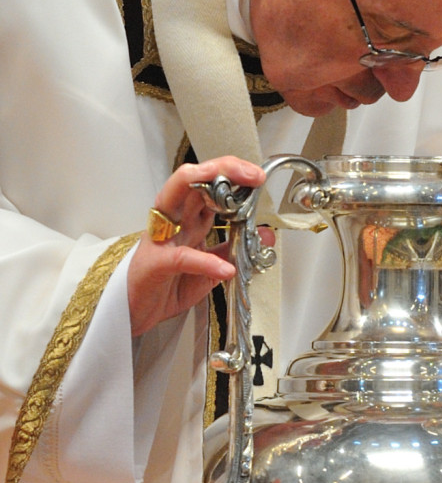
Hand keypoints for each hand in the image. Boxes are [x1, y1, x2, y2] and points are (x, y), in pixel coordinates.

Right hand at [128, 157, 271, 336]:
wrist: (135, 313)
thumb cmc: (165, 285)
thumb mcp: (209, 268)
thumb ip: (234, 249)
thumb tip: (265, 235)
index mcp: (186, 219)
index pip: (207, 185)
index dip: (232, 175)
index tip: (257, 177)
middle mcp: (172, 221)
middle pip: (192, 180)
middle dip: (223, 169)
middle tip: (253, 175)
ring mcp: (161, 239)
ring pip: (175, 197)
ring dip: (206, 187)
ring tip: (236, 191)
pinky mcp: (155, 264)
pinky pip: (181, 257)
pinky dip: (206, 262)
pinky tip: (225, 269)